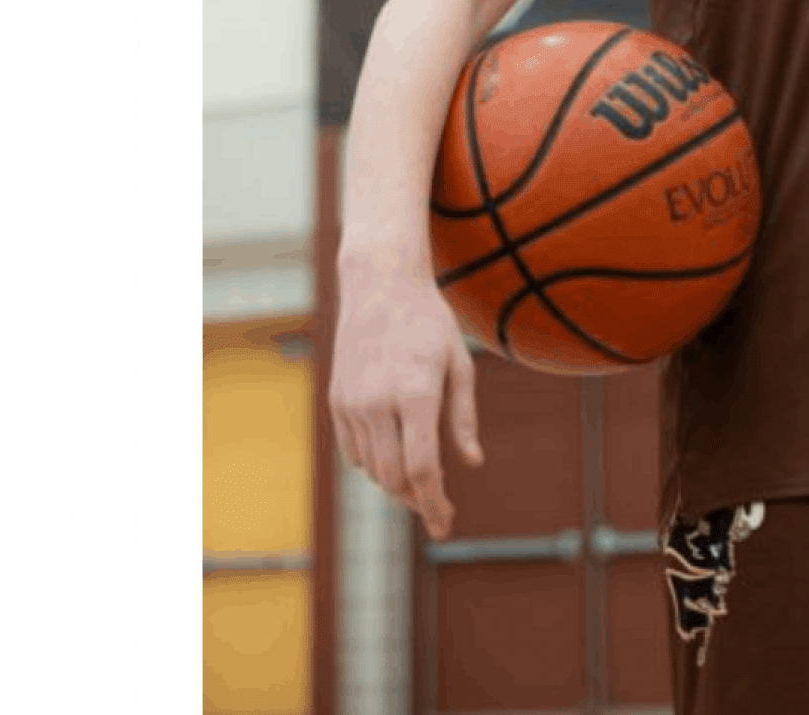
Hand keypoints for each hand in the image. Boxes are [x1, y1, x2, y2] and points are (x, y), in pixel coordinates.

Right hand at [327, 251, 484, 540]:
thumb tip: (472, 462)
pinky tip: (393, 459)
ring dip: (396, 485)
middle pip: (394, 477)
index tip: (446, 524)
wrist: (379, 284)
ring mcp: (352, 401)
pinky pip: (352, 450)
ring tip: (421, 487)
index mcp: (415, 392)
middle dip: (417, 501)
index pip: (422, 468)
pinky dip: (373, 464)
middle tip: (438, 509)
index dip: (435, 503)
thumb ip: (463, 417)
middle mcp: (378, 401)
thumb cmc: (429, 322)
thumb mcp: (459, 363)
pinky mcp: (336, 399)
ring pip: (371, 469)